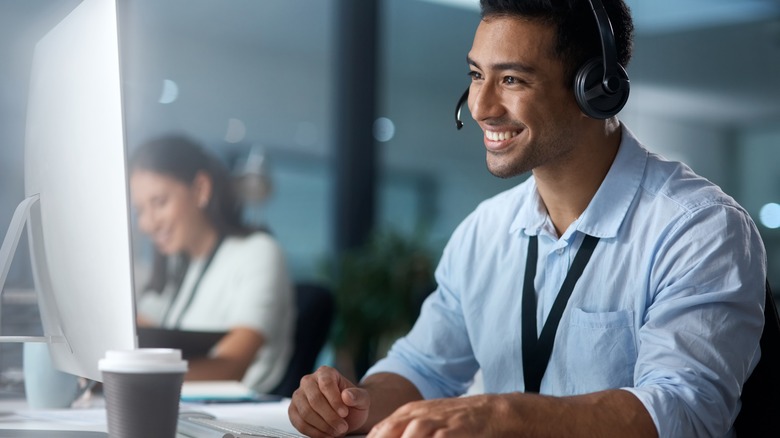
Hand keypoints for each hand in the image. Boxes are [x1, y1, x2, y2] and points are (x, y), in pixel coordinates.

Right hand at [289, 366, 370, 437]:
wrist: (345, 414)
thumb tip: (347, 395)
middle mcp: (308, 381)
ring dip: (323, 426)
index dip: (335, 401)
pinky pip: (299, 423)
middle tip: (342, 427)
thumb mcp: (362, 399)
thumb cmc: (352, 403)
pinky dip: (314, 432)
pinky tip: (326, 434)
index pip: (326, 384)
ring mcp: (298, 396)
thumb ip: (358, 396)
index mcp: (325, 372)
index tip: (345, 413)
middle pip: (314, 399)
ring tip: (336, 431)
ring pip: (306, 413)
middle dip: (330, 417)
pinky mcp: (293, 411)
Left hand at [367, 395, 499, 437]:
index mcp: (409, 412)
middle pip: (391, 430)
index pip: (381, 430)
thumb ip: (404, 429)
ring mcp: (436, 422)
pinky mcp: (453, 431)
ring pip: (411, 433)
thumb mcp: (426, 419)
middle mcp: (419, 415)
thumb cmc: (455, 420)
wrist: (489, 412)